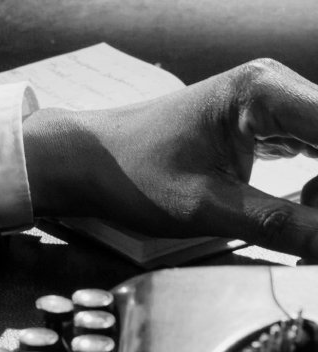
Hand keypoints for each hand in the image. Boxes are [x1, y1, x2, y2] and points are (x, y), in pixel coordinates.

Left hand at [23, 58, 317, 258]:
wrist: (87, 162)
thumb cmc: (131, 175)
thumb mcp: (207, 208)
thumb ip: (280, 227)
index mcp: (265, 92)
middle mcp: (276, 87)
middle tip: (312, 232)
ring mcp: (273, 103)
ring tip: (305, 224)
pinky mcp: (267, 125)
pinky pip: (315, 151)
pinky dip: (316, 187)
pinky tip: (301, 213)